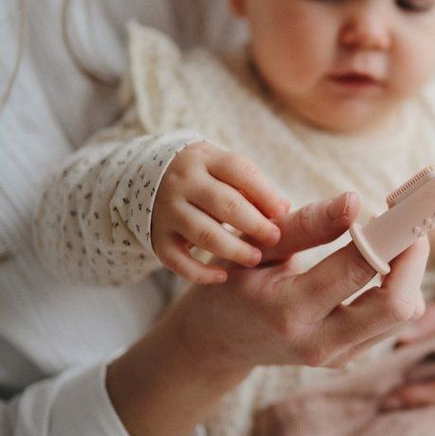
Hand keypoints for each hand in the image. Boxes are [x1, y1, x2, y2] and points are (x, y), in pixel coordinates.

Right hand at [151, 141, 288, 282]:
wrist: (151, 177)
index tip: (282, 213)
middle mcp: (182, 182)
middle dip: (254, 224)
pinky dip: (200, 273)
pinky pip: (177, 260)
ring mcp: (167, 210)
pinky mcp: (157, 237)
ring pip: (203, 233)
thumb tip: (283, 209)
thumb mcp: (225, 171)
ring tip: (255, 259)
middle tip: (274, 238)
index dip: (264, 194)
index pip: (239, 171)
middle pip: (224, 204)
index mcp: (205, 159)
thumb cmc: (205, 177)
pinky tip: (223, 276)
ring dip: (233, 249)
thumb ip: (253, 188)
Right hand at [179, 191, 429, 372]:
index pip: (359, 269)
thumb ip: (306, 224)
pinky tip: (378, 262)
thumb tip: (355, 200)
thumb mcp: (257, 246)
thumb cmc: (235, 282)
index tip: (406, 207)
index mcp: (289, 310)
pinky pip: (394, 322)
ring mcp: (338, 357)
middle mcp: (318, 342)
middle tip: (406, 222)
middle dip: (414, 257)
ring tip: (388, 238)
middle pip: (398, 306)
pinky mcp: (350, 358)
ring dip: (409, 271)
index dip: (391, 234)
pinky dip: (399, 287)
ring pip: (405, 314)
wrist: (219, 340)